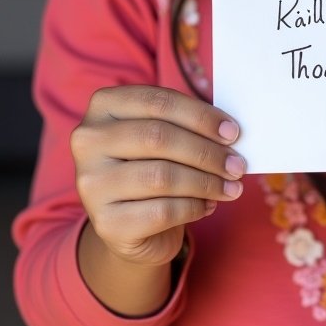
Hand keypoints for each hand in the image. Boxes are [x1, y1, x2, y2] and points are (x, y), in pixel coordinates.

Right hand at [71, 85, 245, 268]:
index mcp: (103, 106)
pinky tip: (208, 204)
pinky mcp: (105, 223)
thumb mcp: (164, 135)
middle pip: (158, 137)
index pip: (158, 101)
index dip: (200, 116)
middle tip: (237, 165)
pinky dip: (193, 207)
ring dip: (206, 182)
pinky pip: (161, 211)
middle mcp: (88, 141)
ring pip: (161, 176)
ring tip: (231, 187)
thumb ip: (188, 125)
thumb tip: (230, 132)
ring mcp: (91, 184)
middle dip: (206, 152)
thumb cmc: (153, 165)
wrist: (128, 224)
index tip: (233, 131)